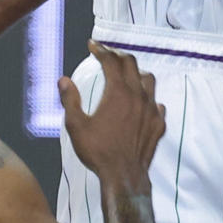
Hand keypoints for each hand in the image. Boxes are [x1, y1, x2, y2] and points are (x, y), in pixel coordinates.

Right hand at [59, 41, 165, 182]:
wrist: (124, 177)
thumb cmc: (98, 152)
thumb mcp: (76, 126)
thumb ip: (70, 100)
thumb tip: (63, 80)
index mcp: (117, 92)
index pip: (110, 61)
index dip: (101, 50)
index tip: (92, 45)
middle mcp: (137, 95)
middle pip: (131, 64)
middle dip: (118, 56)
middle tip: (107, 56)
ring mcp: (151, 109)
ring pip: (148, 80)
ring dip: (136, 72)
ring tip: (126, 74)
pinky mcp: (158, 124)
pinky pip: (157, 102)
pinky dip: (148, 97)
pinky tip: (142, 102)